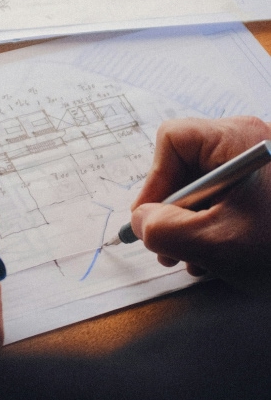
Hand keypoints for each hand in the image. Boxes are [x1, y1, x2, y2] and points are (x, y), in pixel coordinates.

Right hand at [130, 116, 270, 290]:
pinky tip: (218, 256)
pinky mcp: (263, 187)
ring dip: (191, 225)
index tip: (150, 220)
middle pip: (185, 164)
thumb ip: (165, 230)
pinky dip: (213, 225)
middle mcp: (245, 143)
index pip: (173, 140)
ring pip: (202, 185)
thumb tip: (140, 221)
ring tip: (195, 260)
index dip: (155, 180)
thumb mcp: (217, 243)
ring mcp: (256, 165)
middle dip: (172, 210)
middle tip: (168, 248)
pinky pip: (223, 197)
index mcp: (237, 139)